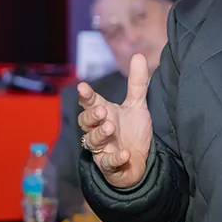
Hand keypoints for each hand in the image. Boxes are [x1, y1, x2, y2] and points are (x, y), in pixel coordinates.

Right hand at [76, 53, 152, 188]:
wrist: (139, 163)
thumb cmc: (132, 131)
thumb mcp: (137, 105)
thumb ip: (137, 83)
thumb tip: (138, 55)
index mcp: (103, 114)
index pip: (90, 103)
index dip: (85, 96)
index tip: (83, 87)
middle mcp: (98, 131)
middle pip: (85, 122)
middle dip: (91, 116)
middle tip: (101, 110)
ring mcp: (101, 149)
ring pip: (92, 142)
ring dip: (100, 134)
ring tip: (110, 127)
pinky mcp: (108, 166)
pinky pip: (107, 164)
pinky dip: (115, 159)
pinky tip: (125, 154)